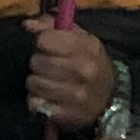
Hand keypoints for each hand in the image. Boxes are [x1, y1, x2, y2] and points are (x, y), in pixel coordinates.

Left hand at [22, 19, 115, 133]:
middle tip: (48, 67)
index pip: (45, 39)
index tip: (46, 46)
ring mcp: (77, 95)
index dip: (42, 42)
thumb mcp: (79, 38)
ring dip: (36, 82)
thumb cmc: (89, 62)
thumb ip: (52, 26)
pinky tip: (48, 98)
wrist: (111, 97)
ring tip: (48, 82)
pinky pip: (35, 103)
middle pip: (36, 61)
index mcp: (88, 47)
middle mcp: (85, 70)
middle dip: (38, 63)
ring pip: (33, 82)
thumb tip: (28, 25)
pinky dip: (37, 101)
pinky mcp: (68, 115)